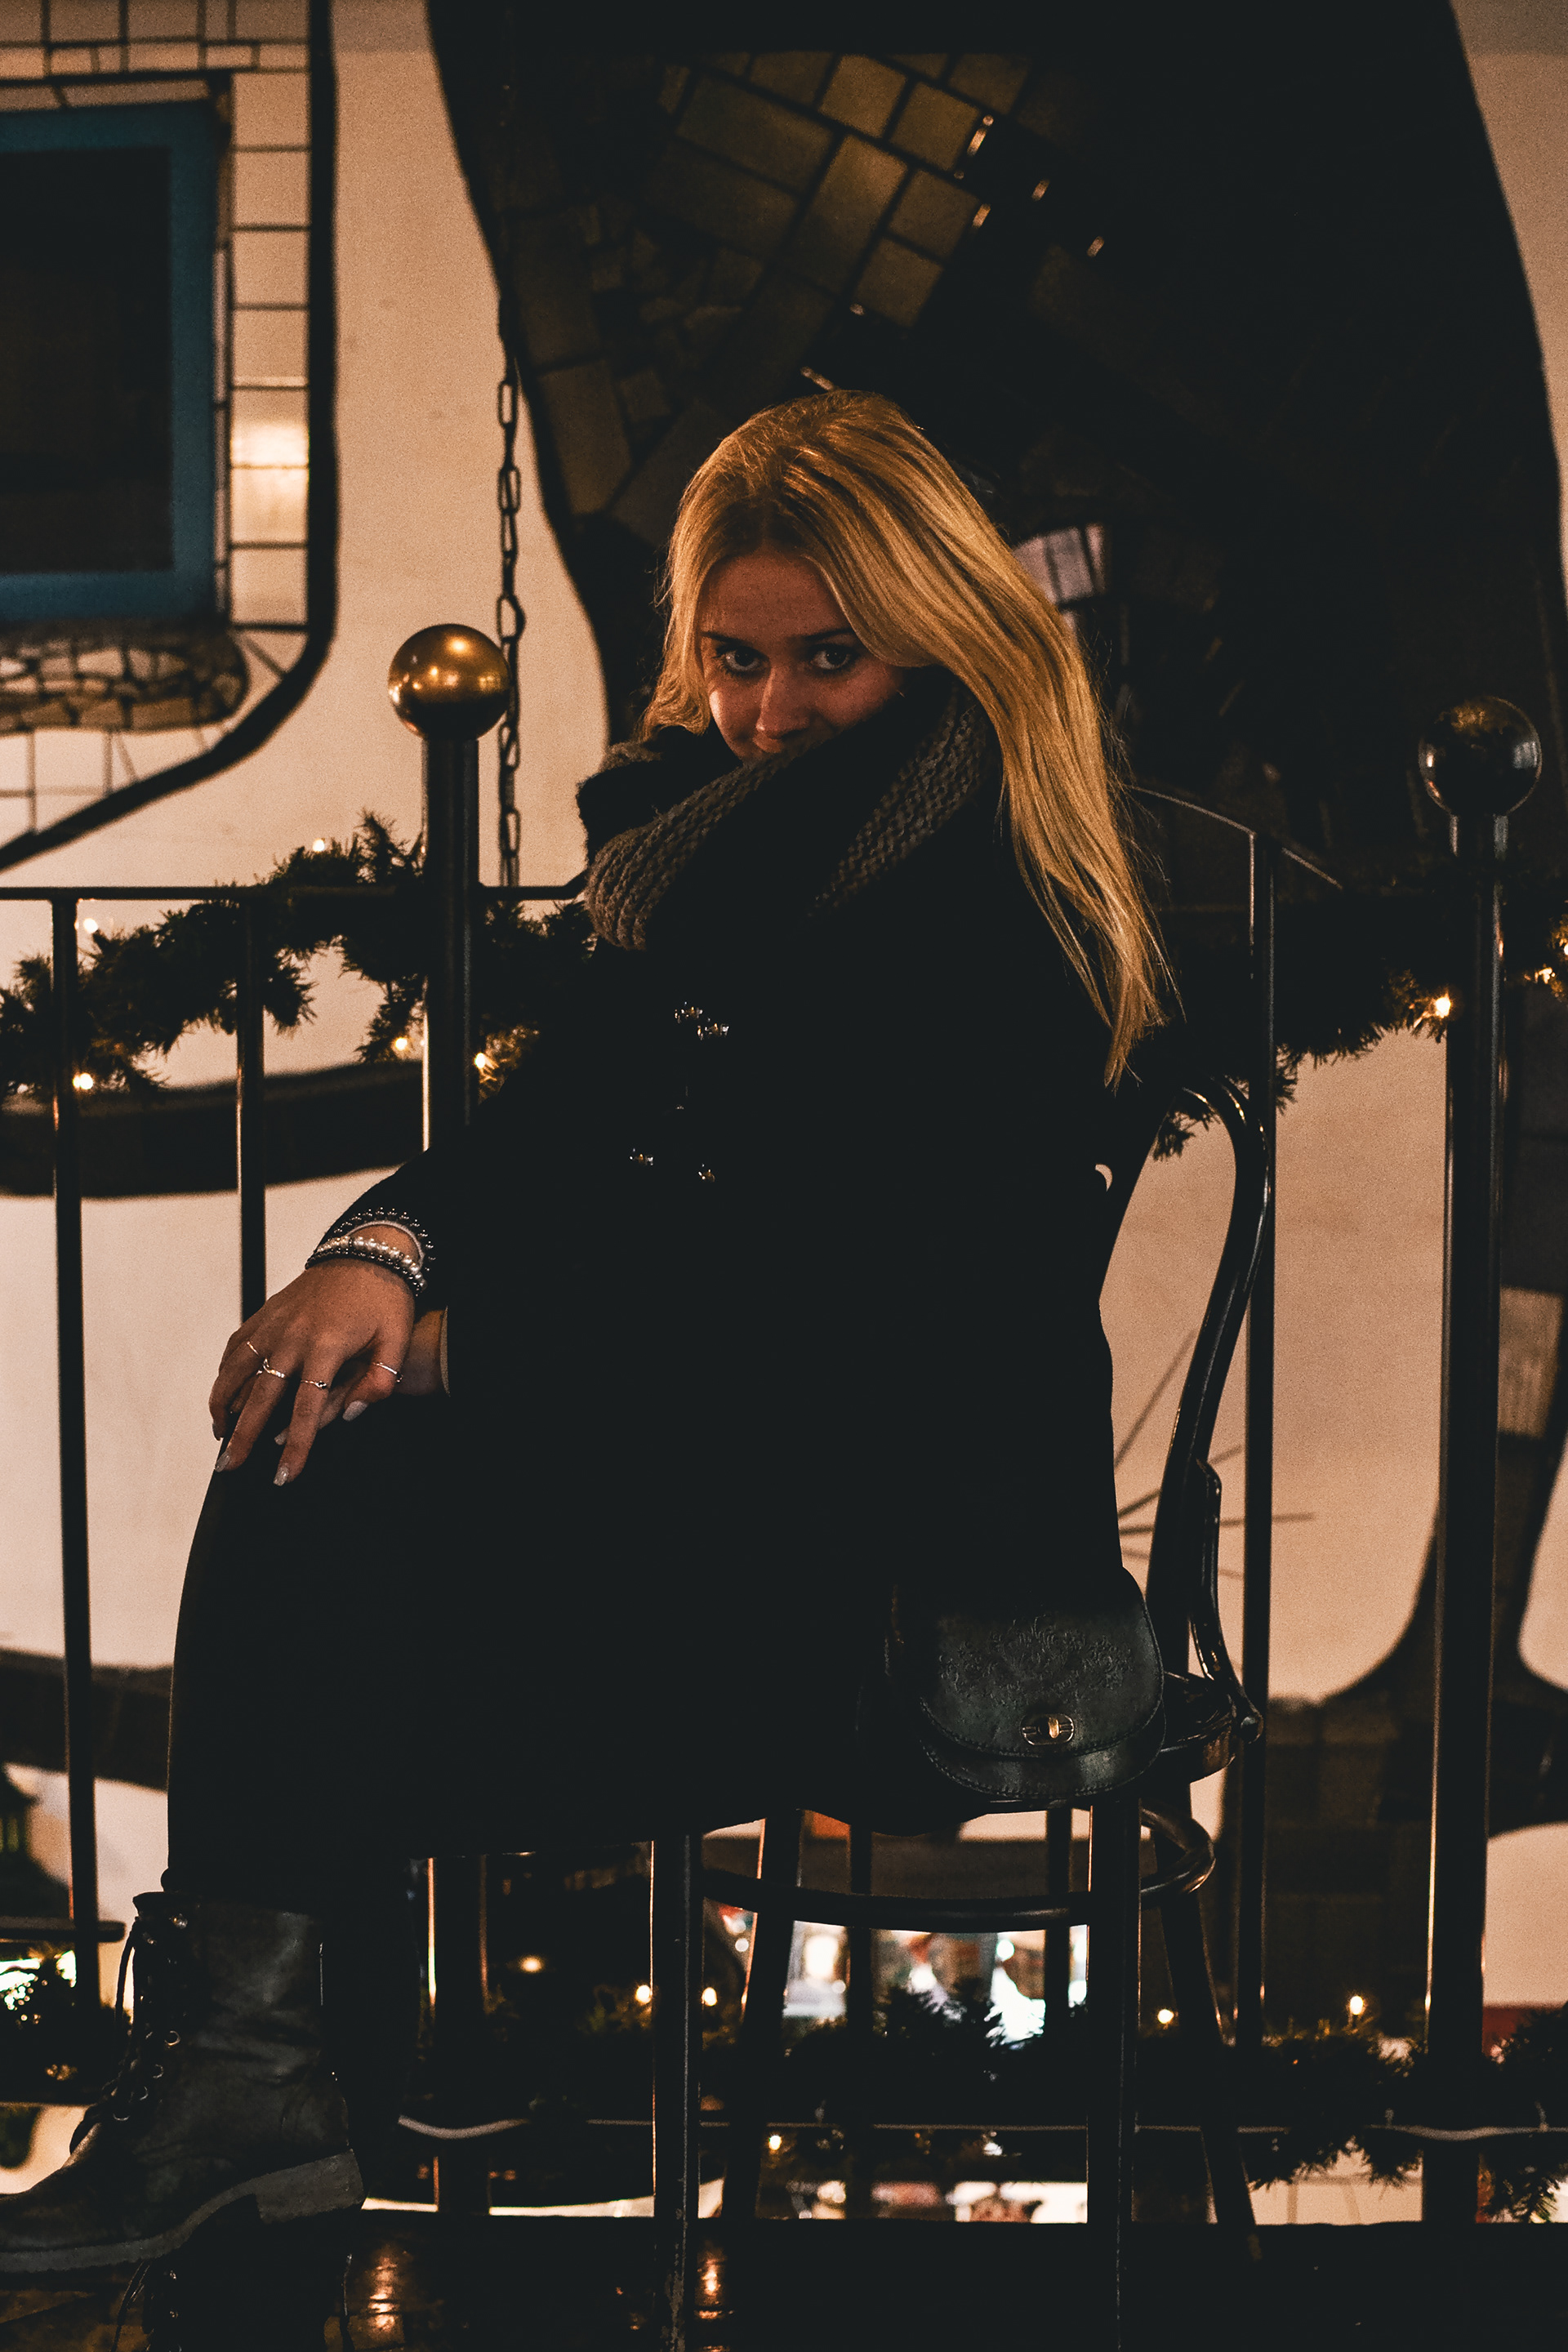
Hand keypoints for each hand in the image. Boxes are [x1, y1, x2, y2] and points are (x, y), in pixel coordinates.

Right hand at [209, 1251, 415, 1483]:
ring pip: (236, 1370)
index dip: (295, 1445)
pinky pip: (236, 1346)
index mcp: (327, 1345)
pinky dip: (224, 1373)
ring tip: (219, 1435)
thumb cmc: (384, 1300)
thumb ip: (381, 1380)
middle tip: (229, 1467)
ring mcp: (274, 1323)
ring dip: (222, 1405)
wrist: (366, 1254)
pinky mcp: (265, 1313)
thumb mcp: (397, 1340)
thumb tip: (354, 1413)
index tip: (284, 1475)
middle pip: (260, 1395)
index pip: (306, 1407)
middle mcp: (293, 1335)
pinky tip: (223, 1394)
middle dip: (243, 1436)